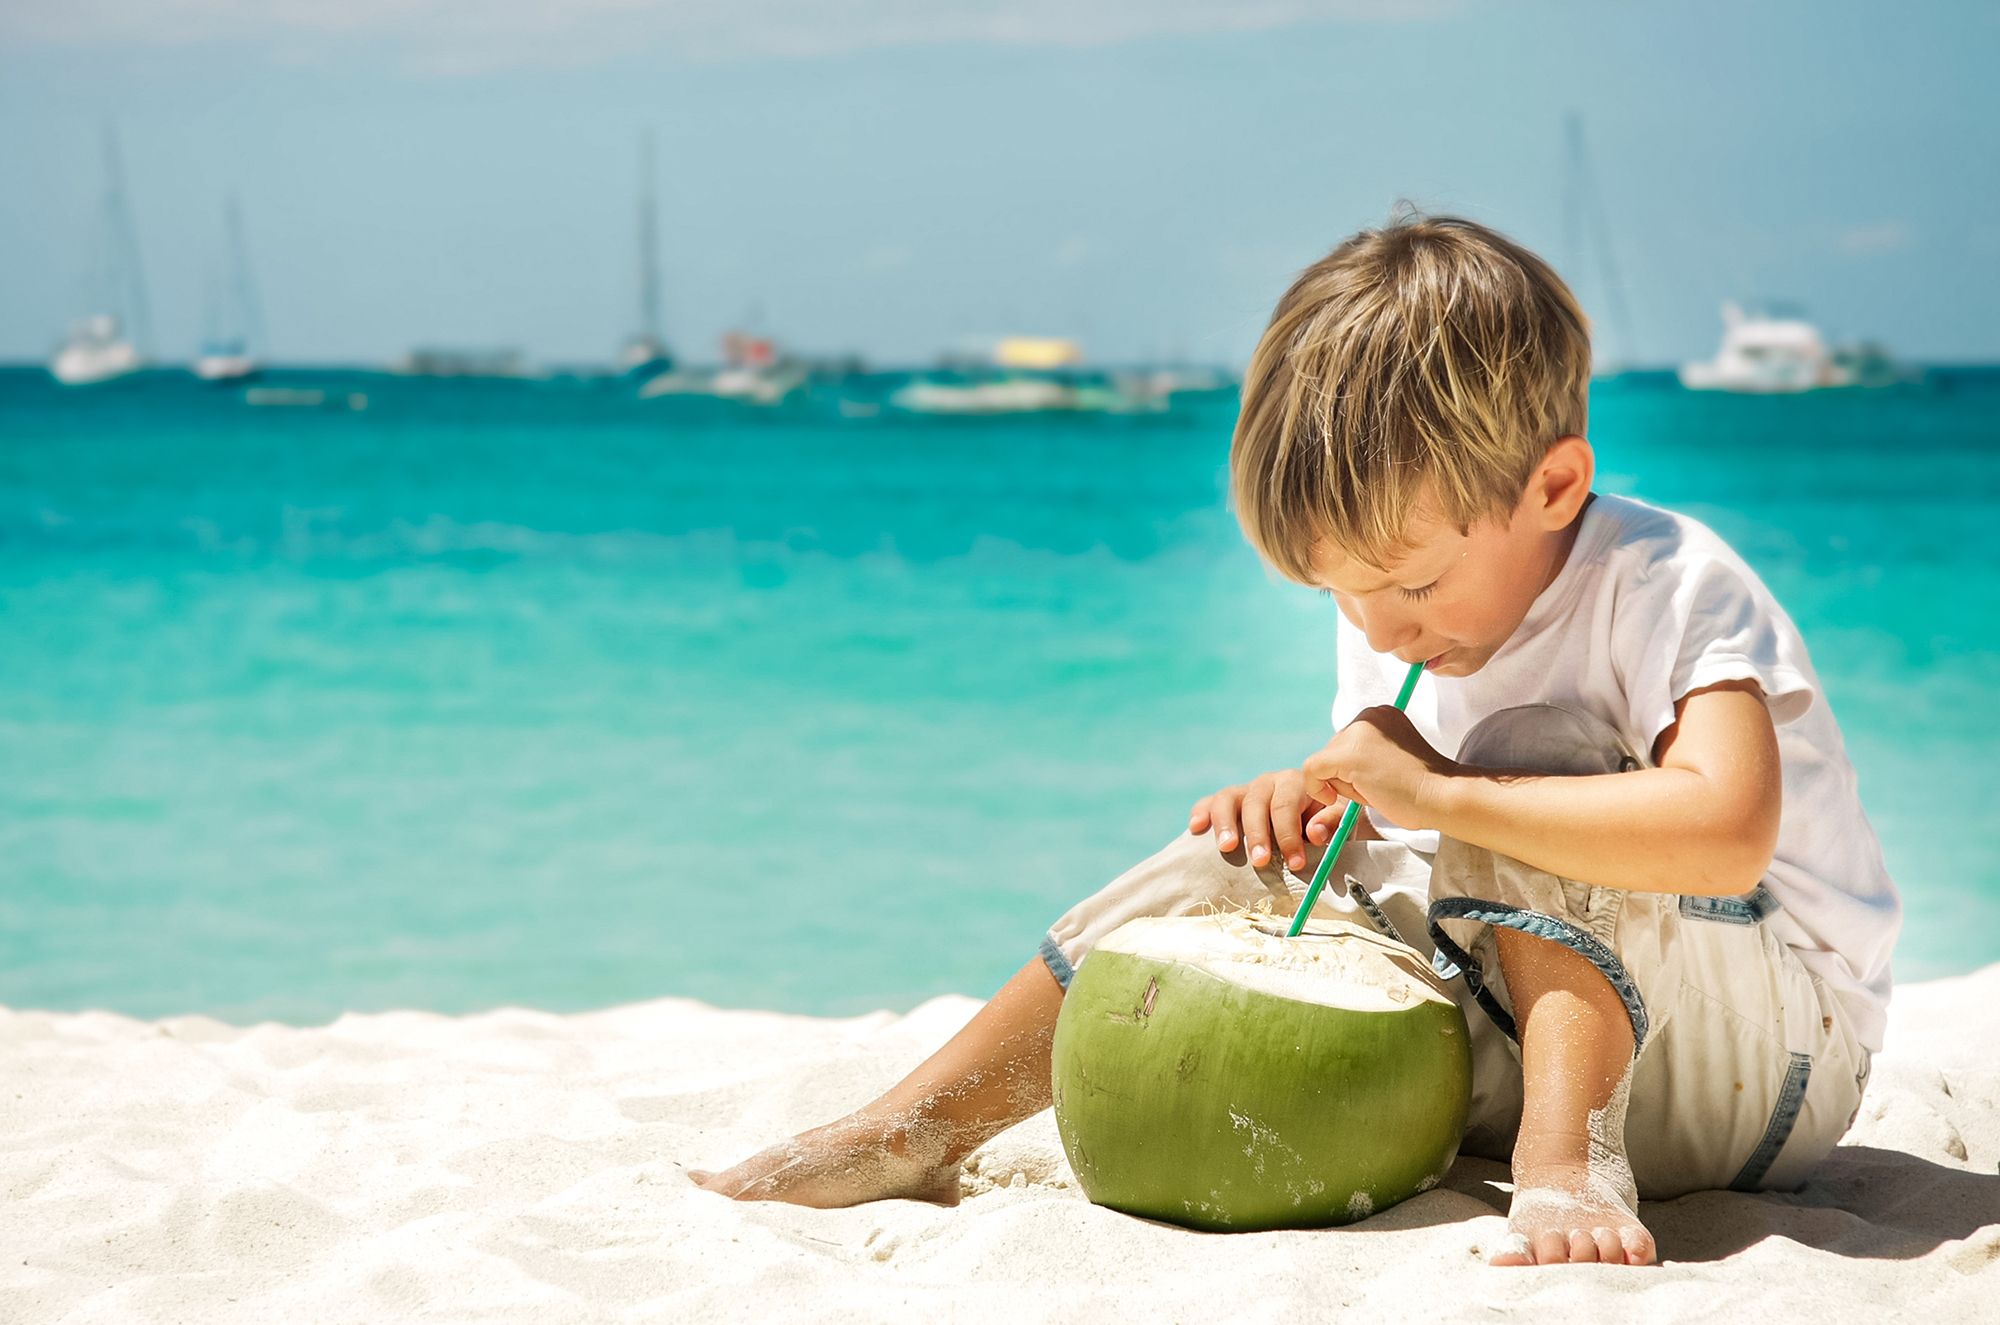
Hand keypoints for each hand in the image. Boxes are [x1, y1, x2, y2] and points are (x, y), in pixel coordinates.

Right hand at [1188, 769, 1348, 872]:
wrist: (1316, 808)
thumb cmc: (1326, 819)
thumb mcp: (1340, 819)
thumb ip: (1331, 823)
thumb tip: (1313, 833)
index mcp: (1296, 784)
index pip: (1287, 806)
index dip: (1289, 835)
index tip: (1295, 864)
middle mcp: (1269, 783)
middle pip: (1257, 803)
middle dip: (1258, 834)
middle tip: (1259, 862)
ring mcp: (1247, 790)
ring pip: (1229, 798)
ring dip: (1226, 823)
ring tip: (1226, 847)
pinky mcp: (1230, 800)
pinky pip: (1211, 801)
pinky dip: (1202, 812)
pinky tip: (1195, 828)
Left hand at [1301, 706, 1457, 829]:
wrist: (1443, 796)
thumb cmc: (1422, 789)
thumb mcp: (1391, 759)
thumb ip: (1367, 754)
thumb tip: (1334, 768)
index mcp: (1382, 715)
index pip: (1348, 742)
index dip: (1354, 769)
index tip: (1377, 782)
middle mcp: (1369, 716)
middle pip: (1333, 750)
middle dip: (1346, 776)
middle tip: (1377, 789)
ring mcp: (1358, 733)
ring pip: (1325, 762)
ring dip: (1342, 785)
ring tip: (1374, 790)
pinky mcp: (1348, 755)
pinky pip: (1312, 770)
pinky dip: (1317, 788)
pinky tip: (1334, 799)